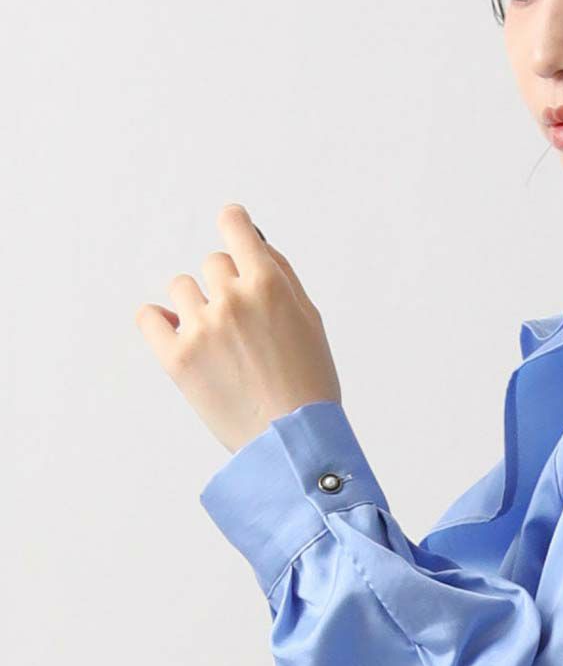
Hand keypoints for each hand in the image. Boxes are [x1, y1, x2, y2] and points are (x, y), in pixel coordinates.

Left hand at [136, 204, 342, 455]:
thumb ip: (283, 277)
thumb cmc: (308, 384)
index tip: (231, 225)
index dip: (234, 224)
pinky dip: (158, 322)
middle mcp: (232, 299)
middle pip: (212, 264)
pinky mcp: (175, 357)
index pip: (234, 227)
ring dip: (196, 305)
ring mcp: (200, 328)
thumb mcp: (311, 321)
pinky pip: (148, 317)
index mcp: (269, 286)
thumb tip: (255, 243)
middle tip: (242, 323)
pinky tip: (176, 334)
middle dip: (226, 285)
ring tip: (217, 340)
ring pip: (181, 288)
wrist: (291, 441)